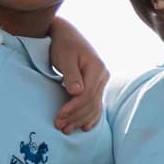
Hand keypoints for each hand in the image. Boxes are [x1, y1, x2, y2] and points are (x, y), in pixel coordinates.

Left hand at [45, 13, 108, 133]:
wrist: (66, 35)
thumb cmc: (63, 45)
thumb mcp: (65, 58)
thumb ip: (71, 75)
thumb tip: (76, 93)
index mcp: (97, 69)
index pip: (88, 95)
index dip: (74, 108)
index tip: (60, 116)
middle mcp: (103, 76)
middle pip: (91, 103)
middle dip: (75, 116)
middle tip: (60, 126)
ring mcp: (102, 81)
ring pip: (94, 106)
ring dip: (80, 119)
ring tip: (66, 129)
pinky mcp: (96, 85)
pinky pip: (96, 104)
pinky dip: (90, 117)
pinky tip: (84, 127)